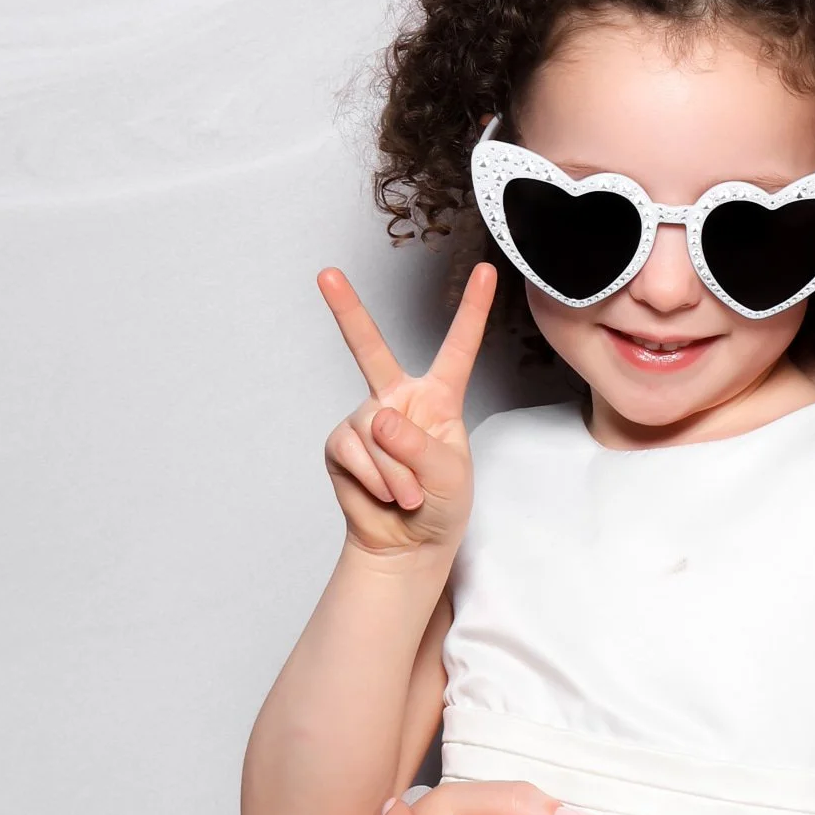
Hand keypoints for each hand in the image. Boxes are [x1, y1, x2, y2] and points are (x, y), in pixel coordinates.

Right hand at [318, 263, 495, 558]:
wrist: (408, 544)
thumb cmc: (442, 505)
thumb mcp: (448, 475)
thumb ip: (418, 445)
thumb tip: (377, 419)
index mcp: (438, 398)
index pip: (458, 348)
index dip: (473, 310)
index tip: (488, 270)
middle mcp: (398, 400)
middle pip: (370, 350)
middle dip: (346, 311)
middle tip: (327, 274)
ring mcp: (365, 421)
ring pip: (372, 431)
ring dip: (394, 472)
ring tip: (408, 495)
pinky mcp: (341, 446)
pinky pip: (353, 452)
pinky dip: (374, 479)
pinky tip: (385, 495)